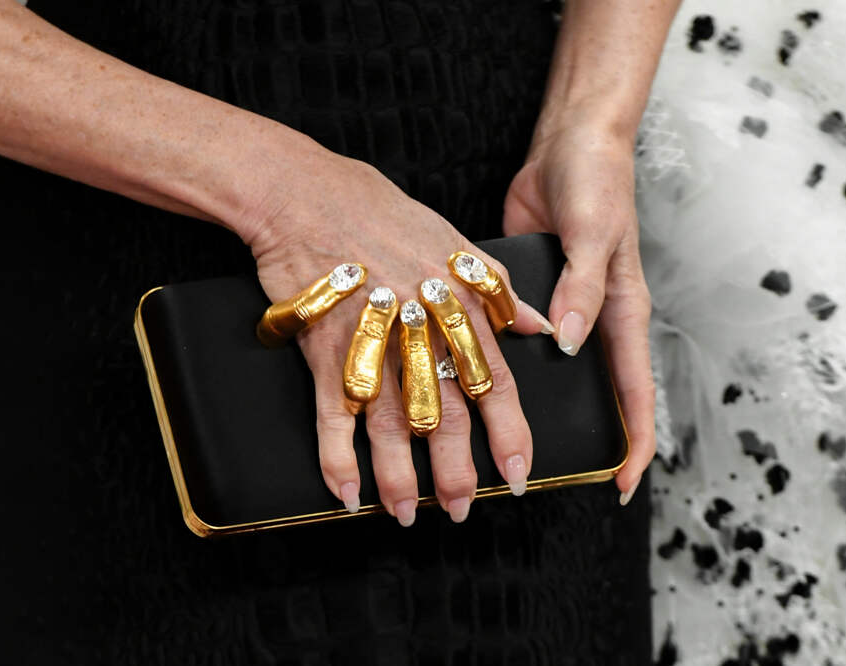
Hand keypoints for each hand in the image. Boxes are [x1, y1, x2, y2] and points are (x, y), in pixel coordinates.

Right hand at [244, 137, 550, 524]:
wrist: (308, 196)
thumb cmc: (380, 212)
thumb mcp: (454, 241)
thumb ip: (498, 289)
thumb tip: (537, 325)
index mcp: (456, 307)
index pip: (495, 382)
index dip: (509, 433)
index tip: (520, 472)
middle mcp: (419, 332)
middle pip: (446, 414)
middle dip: (457, 471)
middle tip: (462, 508)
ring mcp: (370, 344)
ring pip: (392, 426)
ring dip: (400, 478)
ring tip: (407, 514)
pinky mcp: (323, 350)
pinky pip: (331, 416)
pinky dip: (336, 459)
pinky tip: (346, 493)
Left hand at [502, 117, 654, 503]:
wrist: (568, 145)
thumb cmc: (598, 182)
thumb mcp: (595, 234)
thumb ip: (582, 288)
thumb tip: (570, 343)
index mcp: (621, 312)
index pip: (635, 391)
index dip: (634, 442)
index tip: (620, 485)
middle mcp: (592, 319)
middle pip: (593, 393)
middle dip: (578, 437)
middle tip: (540, 473)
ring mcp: (560, 311)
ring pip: (550, 372)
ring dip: (531, 403)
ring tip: (494, 440)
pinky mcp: (527, 297)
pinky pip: (516, 339)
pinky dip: (500, 361)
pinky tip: (468, 381)